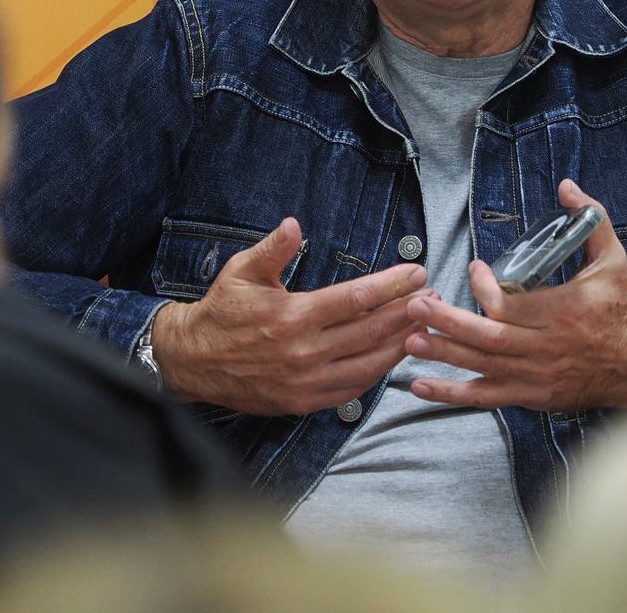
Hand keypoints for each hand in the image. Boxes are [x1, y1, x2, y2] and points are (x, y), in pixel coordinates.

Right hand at [153, 218, 431, 414]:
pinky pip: (352, 389)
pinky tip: (392, 356)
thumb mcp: (241, 272)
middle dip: (407, 312)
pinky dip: (377, 373)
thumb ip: (272, 250)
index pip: (356, 299)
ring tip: (424, 326)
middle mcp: (303, 352)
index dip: (391, 285)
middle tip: (433, 297)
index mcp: (292, 316)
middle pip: (371, 332)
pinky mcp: (303, 402)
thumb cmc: (221, 311)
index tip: (417, 273)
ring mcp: (305, 382)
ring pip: (368, 364)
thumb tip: (293, 225)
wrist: (192, 361)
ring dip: (400, 344)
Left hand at [405, 179, 626, 410]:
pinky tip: (421, 385)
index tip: (473, 268)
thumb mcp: (613, 259)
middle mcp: (545, 346)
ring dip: (445, 354)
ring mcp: (536, 375)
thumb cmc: (619, 308)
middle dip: (449, 323)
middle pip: (489, 337)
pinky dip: (453, 393)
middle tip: (416, 309)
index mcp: (561, 312)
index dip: (484, 287)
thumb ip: (592, 219)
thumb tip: (567, 186)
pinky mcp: (531, 396)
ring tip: (410, 341)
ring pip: (483, 366)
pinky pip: (487, 396)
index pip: (511, 303)